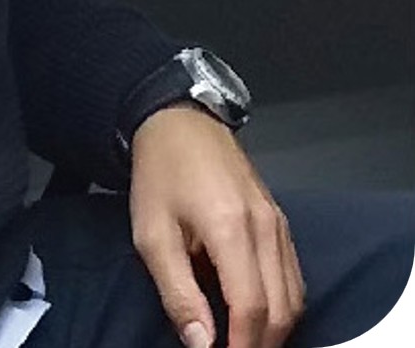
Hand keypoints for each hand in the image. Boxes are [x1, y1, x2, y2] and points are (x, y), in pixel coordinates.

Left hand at [129, 104, 304, 347]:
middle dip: (261, 342)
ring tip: (244, 339)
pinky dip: (282, 303)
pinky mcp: (279, 218)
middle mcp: (264, 226)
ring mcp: (277, 221)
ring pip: (294, 296)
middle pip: (281, 308)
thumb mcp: (151, 234)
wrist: (178, 120)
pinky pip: (293, 274)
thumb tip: (201, 343)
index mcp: (231, 228)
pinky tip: (258, 313)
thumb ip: (177, 292)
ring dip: (275, 328)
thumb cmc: (160, 172)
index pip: (253, 308)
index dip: (243, 345)